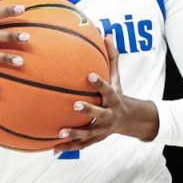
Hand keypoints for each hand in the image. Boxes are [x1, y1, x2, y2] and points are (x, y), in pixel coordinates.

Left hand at [52, 35, 151, 153]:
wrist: (129, 119)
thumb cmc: (117, 93)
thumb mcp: (117, 77)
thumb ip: (112, 57)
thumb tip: (108, 34)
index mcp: (113, 97)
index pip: (107, 88)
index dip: (100, 83)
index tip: (90, 76)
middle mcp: (109, 114)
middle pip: (99, 112)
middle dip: (88, 109)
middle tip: (74, 104)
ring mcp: (103, 128)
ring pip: (89, 132)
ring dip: (75, 132)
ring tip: (59, 132)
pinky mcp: (96, 139)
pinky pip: (81, 144)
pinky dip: (68, 147)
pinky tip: (53, 149)